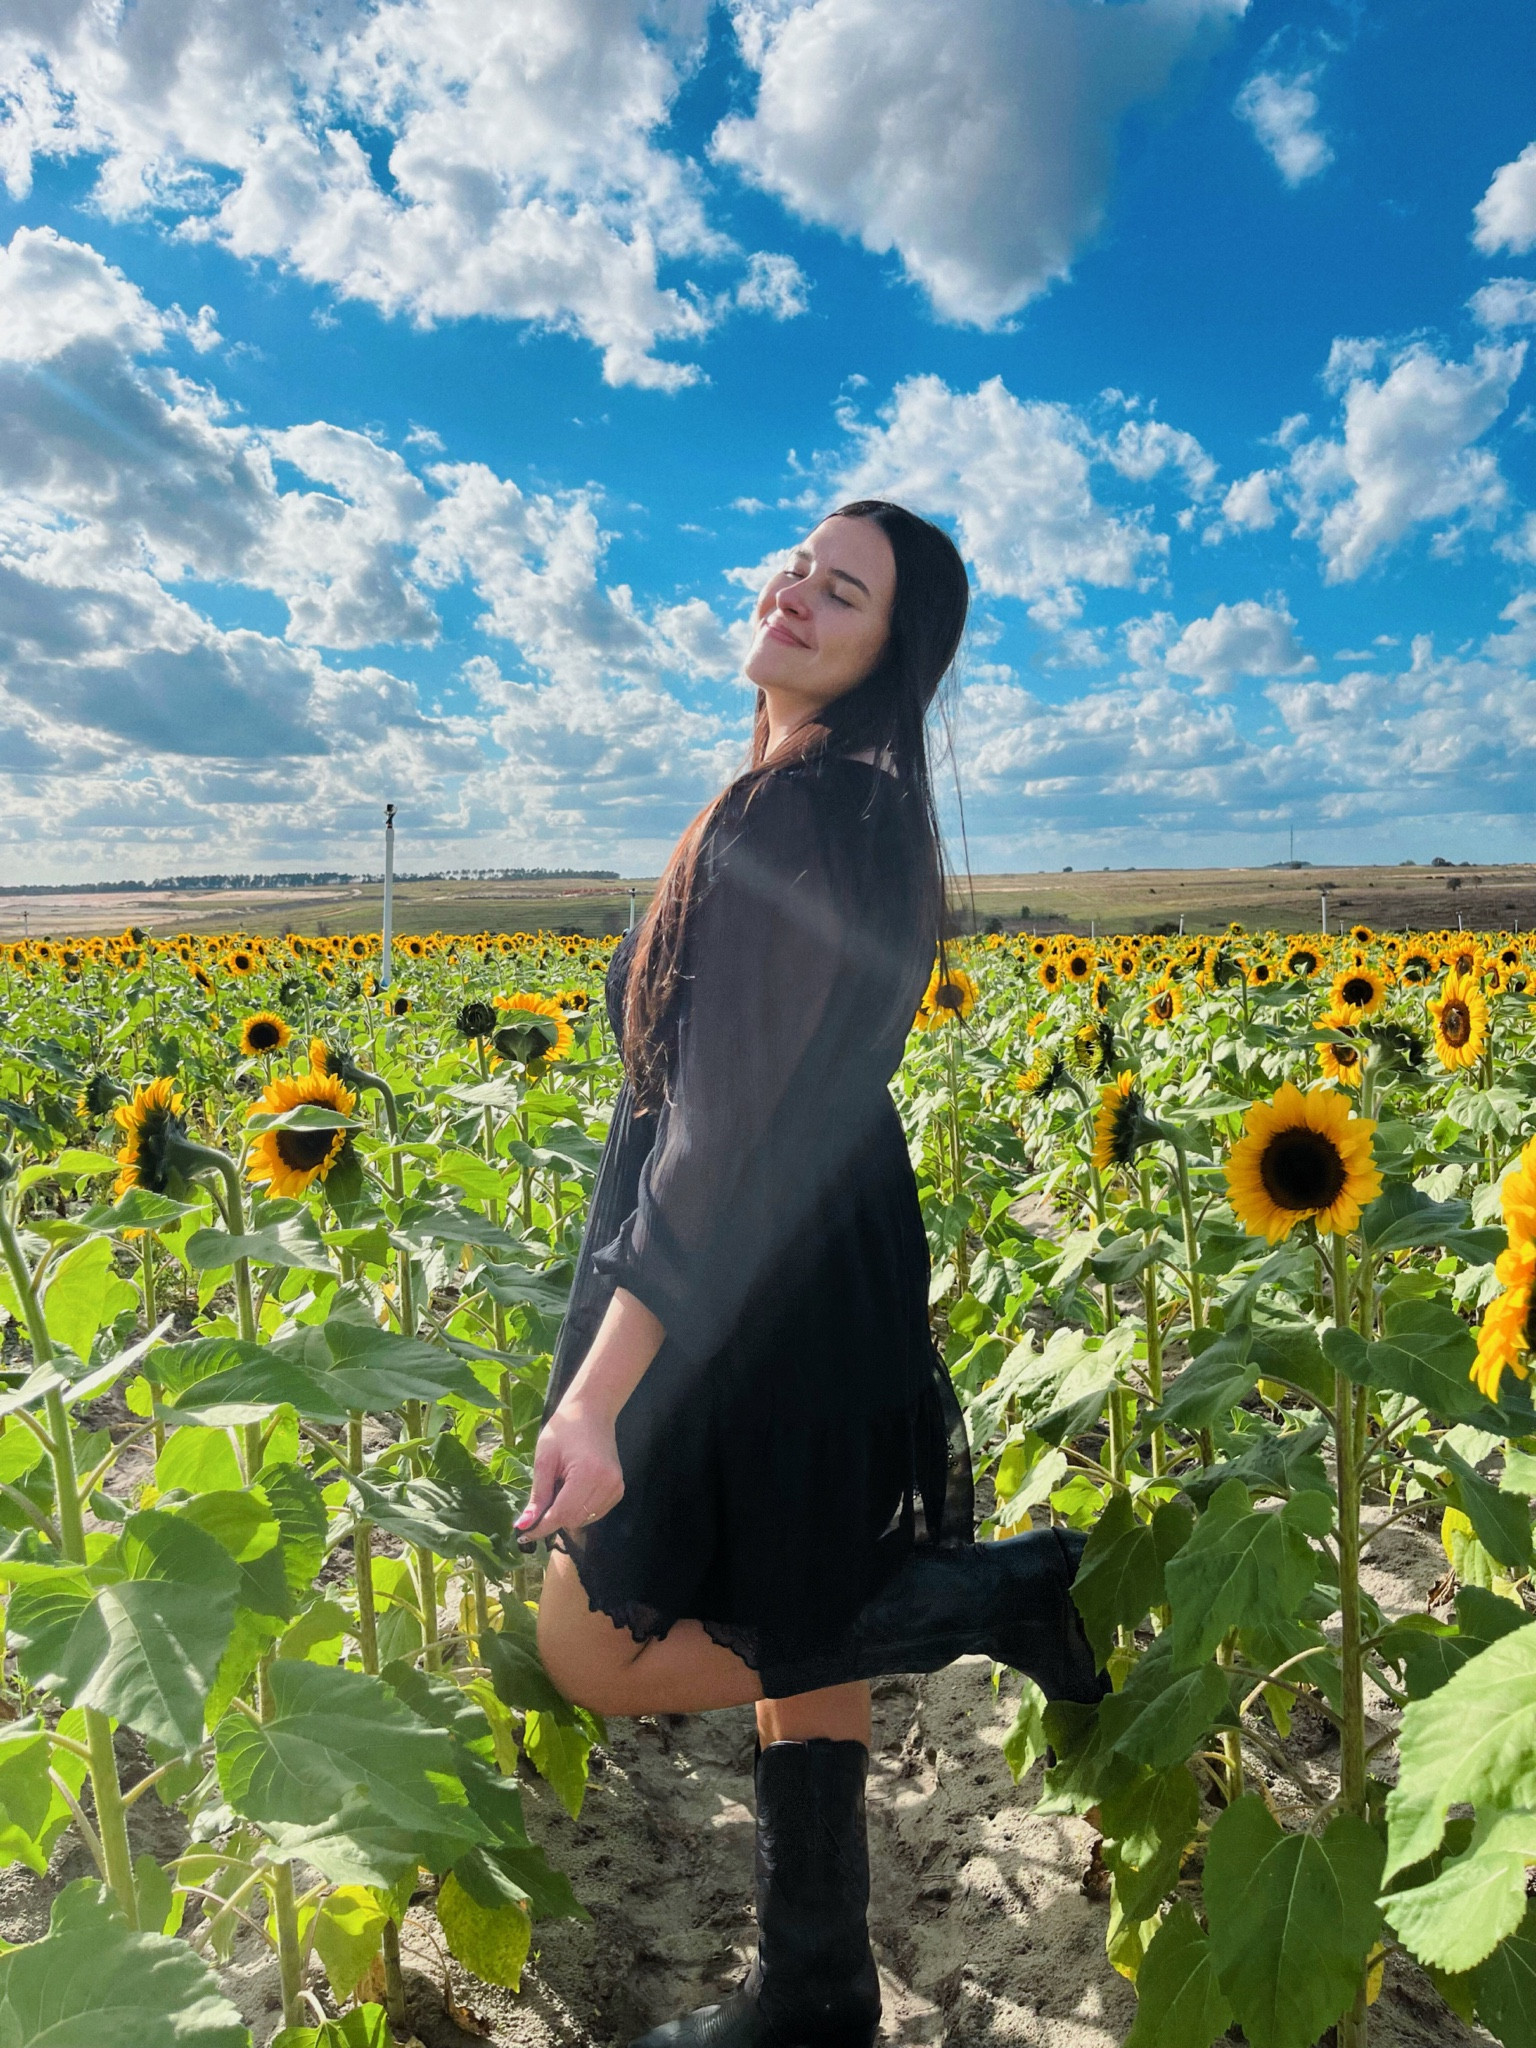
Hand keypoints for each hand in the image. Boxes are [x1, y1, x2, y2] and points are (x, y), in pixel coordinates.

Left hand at [515, 1400, 624, 1543]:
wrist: (592, 1412)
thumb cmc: (565, 1429)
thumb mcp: (544, 1459)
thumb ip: (537, 1495)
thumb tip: (523, 1525)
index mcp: (588, 1473)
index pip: (562, 1513)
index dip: (540, 1527)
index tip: (521, 1534)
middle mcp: (607, 1483)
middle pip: (573, 1519)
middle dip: (552, 1518)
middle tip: (538, 1506)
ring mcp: (616, 1487)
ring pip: (584, 1520)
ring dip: (566, 1514)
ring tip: (559, 1489)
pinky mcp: (618, 1490)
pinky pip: (594, 1513)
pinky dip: (580, 1510)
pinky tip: (572, 1491)